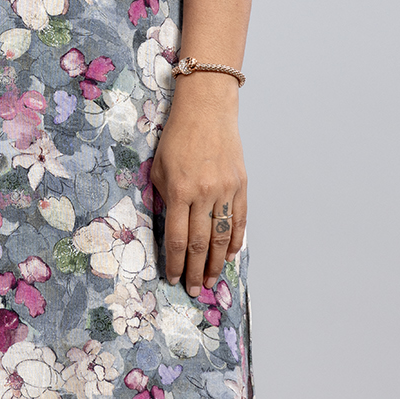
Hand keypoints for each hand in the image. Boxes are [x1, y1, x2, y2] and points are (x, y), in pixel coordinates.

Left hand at [151, 73, 247, 295]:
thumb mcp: (159, 168)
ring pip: (221, 237)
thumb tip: (168, 229)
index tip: (171, 278)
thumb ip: (163, 199)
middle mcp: (204, 193)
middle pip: (199, 243)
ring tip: (209, 281)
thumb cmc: (177, 137)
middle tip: (192, 289)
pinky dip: (234, 241)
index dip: (174, 262)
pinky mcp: (241, 185)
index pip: (176, 238)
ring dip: (214, 263)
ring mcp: (225, 190)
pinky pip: (239, 220)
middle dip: (194, 270)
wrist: (207, 109)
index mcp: (179, 190)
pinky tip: (228, 256)